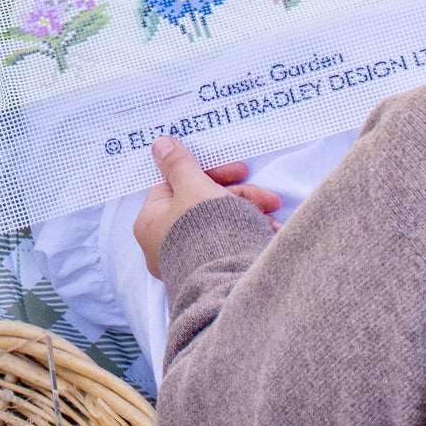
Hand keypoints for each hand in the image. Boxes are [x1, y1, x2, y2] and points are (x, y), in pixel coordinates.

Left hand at [132, 136, 281, 275]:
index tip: (238, 170)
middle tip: (267, 196)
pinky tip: (271, 231)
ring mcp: (185, 259)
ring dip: (249, 214)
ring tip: (274, 216)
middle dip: (238, 196)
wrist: (227, 283)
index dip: (208, 173)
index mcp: (151, 222)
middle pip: (201, 204)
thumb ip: (179, 164)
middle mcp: (163, 244)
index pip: (175, 186)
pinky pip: (225, 244)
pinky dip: (248, 234)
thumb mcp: (192, 187)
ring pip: (218, 224)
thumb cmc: (204, 230)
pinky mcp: (207, 271)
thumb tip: (159, 143)